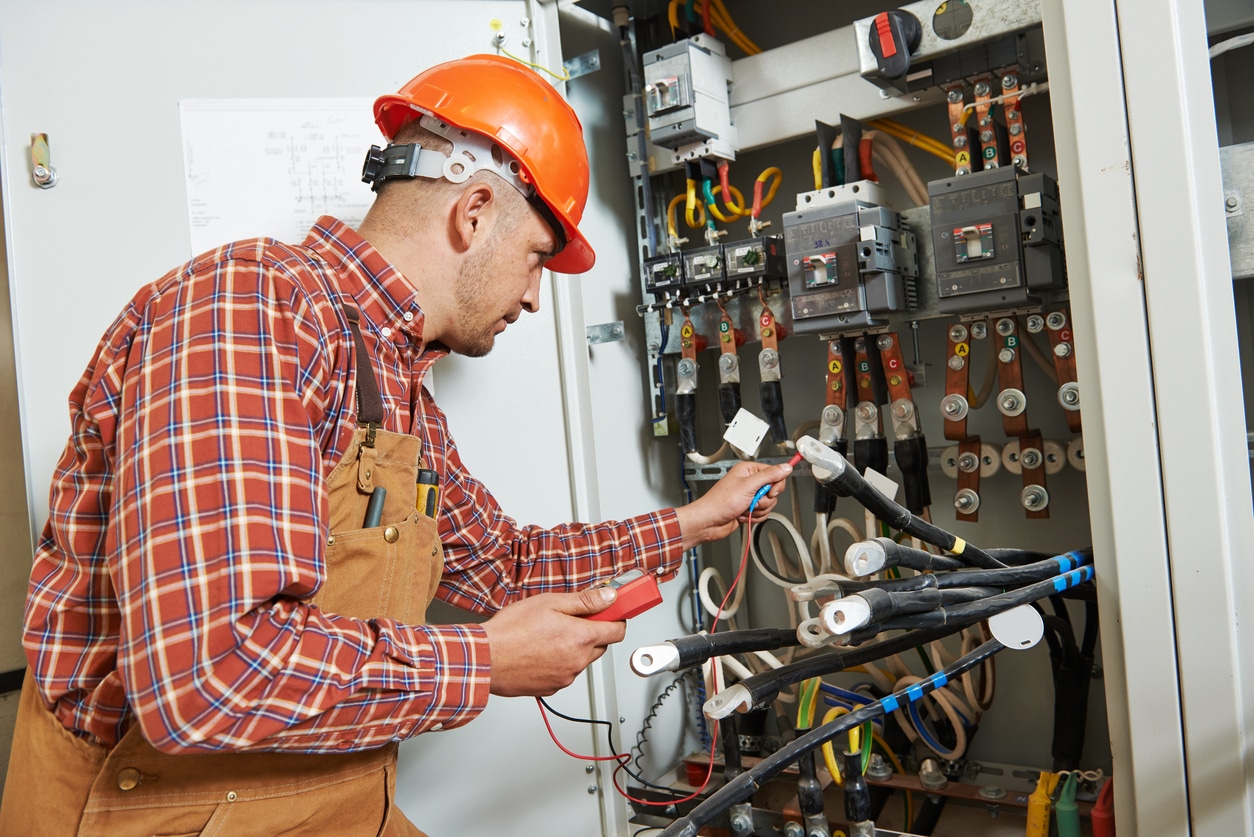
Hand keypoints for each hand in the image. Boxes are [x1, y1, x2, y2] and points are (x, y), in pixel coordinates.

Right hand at [482, 588, 626, 696]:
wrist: (486, 659)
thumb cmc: (512, 630)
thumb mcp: (550, 603)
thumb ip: (585, 601)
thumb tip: (609, 597)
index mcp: (581, 638)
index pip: (617, 631)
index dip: (616, 619)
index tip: (610, 613)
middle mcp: (578, 662)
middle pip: (600, 646)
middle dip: (592, 633)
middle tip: (570, 621)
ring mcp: (565, 677)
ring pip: (581, 660)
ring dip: (574, 649)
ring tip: (548, 636)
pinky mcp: (552, 688)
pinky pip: (565, 673)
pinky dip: (559, 663)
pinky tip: (540, 652)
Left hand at [674, 460, 792, 548]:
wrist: (710, 522)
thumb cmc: (720, 502)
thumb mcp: (748, 486)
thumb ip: (769, 476)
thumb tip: (785, 467)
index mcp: (748, 471)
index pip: (774, 473)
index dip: (775, 485)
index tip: (770, 492)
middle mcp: (749, 482)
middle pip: (773, 491)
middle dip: (764, 500)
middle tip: (753, 500)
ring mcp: (749, 496)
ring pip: (769, 504)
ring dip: (758, 510)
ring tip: (744, 508)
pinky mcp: (749, 508)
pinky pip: (762, 513)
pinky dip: (754, 516)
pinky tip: (742, 514)